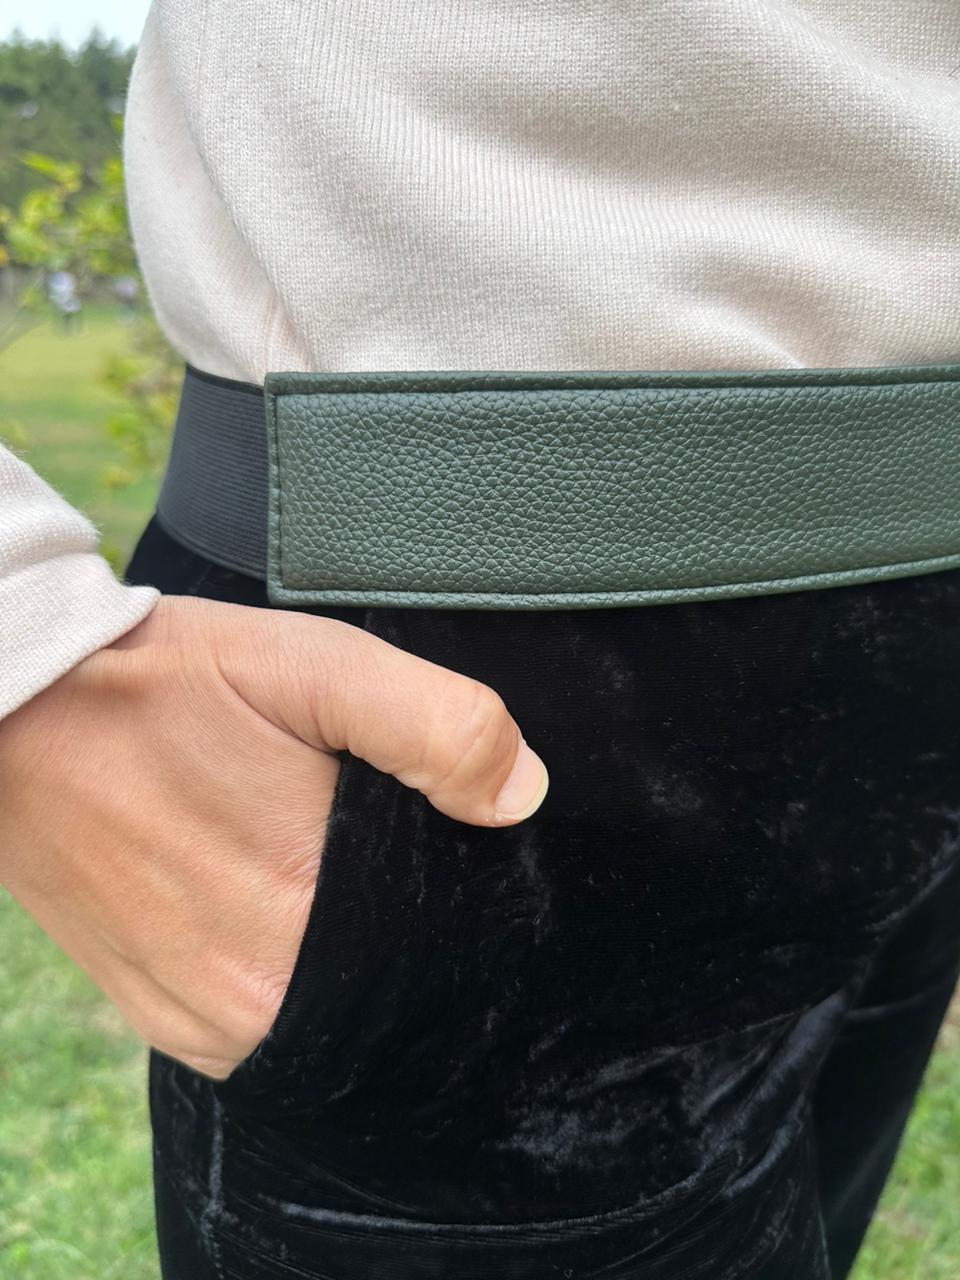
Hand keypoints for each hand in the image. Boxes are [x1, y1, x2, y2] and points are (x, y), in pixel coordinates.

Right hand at [0, 595, 547, 1079]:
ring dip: (349, 948)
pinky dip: (293, 966)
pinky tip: (290, 899)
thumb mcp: (316, 668)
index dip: (464, 900)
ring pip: (328, 1006)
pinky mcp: (159, 1015)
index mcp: (301, 932)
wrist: (15, 707)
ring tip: (333, 865)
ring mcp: (196, 1023)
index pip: (441, 955)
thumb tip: (524, 795)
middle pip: (387, 986)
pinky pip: (265, 1016)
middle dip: (410, 925)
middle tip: (389, 843)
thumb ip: (437, 728)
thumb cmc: (167, 681)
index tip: (452, 848)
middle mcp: (247, 1008)